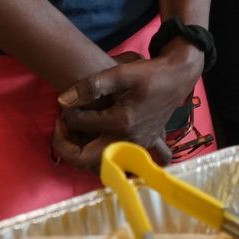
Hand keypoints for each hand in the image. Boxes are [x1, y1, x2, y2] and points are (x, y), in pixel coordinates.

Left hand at [54, 44, 201, 168]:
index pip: (80, 125)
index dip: (67, 114)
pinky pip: (119, 164)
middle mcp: (128, 140)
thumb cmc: (149, 74)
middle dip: (66, 146)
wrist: (177, 77)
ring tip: (76, 136)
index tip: (66, 104)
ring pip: (100, 165)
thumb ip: (91, 85)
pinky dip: (105, 161)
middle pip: (84, 159)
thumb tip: (63, 101)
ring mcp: (135, 147)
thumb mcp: (121, 73)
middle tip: (61, 128)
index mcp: (121, 123)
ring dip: (83, 155)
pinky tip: (99, 148)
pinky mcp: (142, 146)